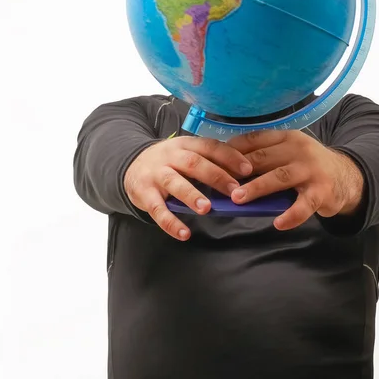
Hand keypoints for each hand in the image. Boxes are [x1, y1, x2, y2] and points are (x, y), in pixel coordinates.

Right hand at [124, 136, 252, 240]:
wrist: (131, 165)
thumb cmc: (170, 163)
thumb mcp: (187, 154)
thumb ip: (209, 162)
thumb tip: (243, 176)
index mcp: (186, 144)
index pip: (210, 146)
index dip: (229, 157)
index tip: (247, 169)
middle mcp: (170, 156)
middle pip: (194, 163)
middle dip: (216, 176)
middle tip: (234, 191)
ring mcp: (156, 174)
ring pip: (174, 182)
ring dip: (191, 195)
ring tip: (206, 209)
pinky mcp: (144, 193)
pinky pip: (157, 209)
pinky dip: (170, 222)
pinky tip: (184, 234)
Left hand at [227, 130, 364, 229]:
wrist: (347, 177)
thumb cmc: (308, 167)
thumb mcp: (289, 153)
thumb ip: (265, 158)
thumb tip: (228, 172)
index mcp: (286, 138)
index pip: (255, 139)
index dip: (233, 151)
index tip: (214, 162)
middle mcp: (299, 150)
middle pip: (264, 158)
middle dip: (239, 170)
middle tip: (219, 183)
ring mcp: (311, 170)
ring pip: (279, 177)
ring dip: (256, 188)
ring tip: (237, 199)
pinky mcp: (322, 191)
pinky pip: (304, 205)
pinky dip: (291, 215)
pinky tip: (278, 224)